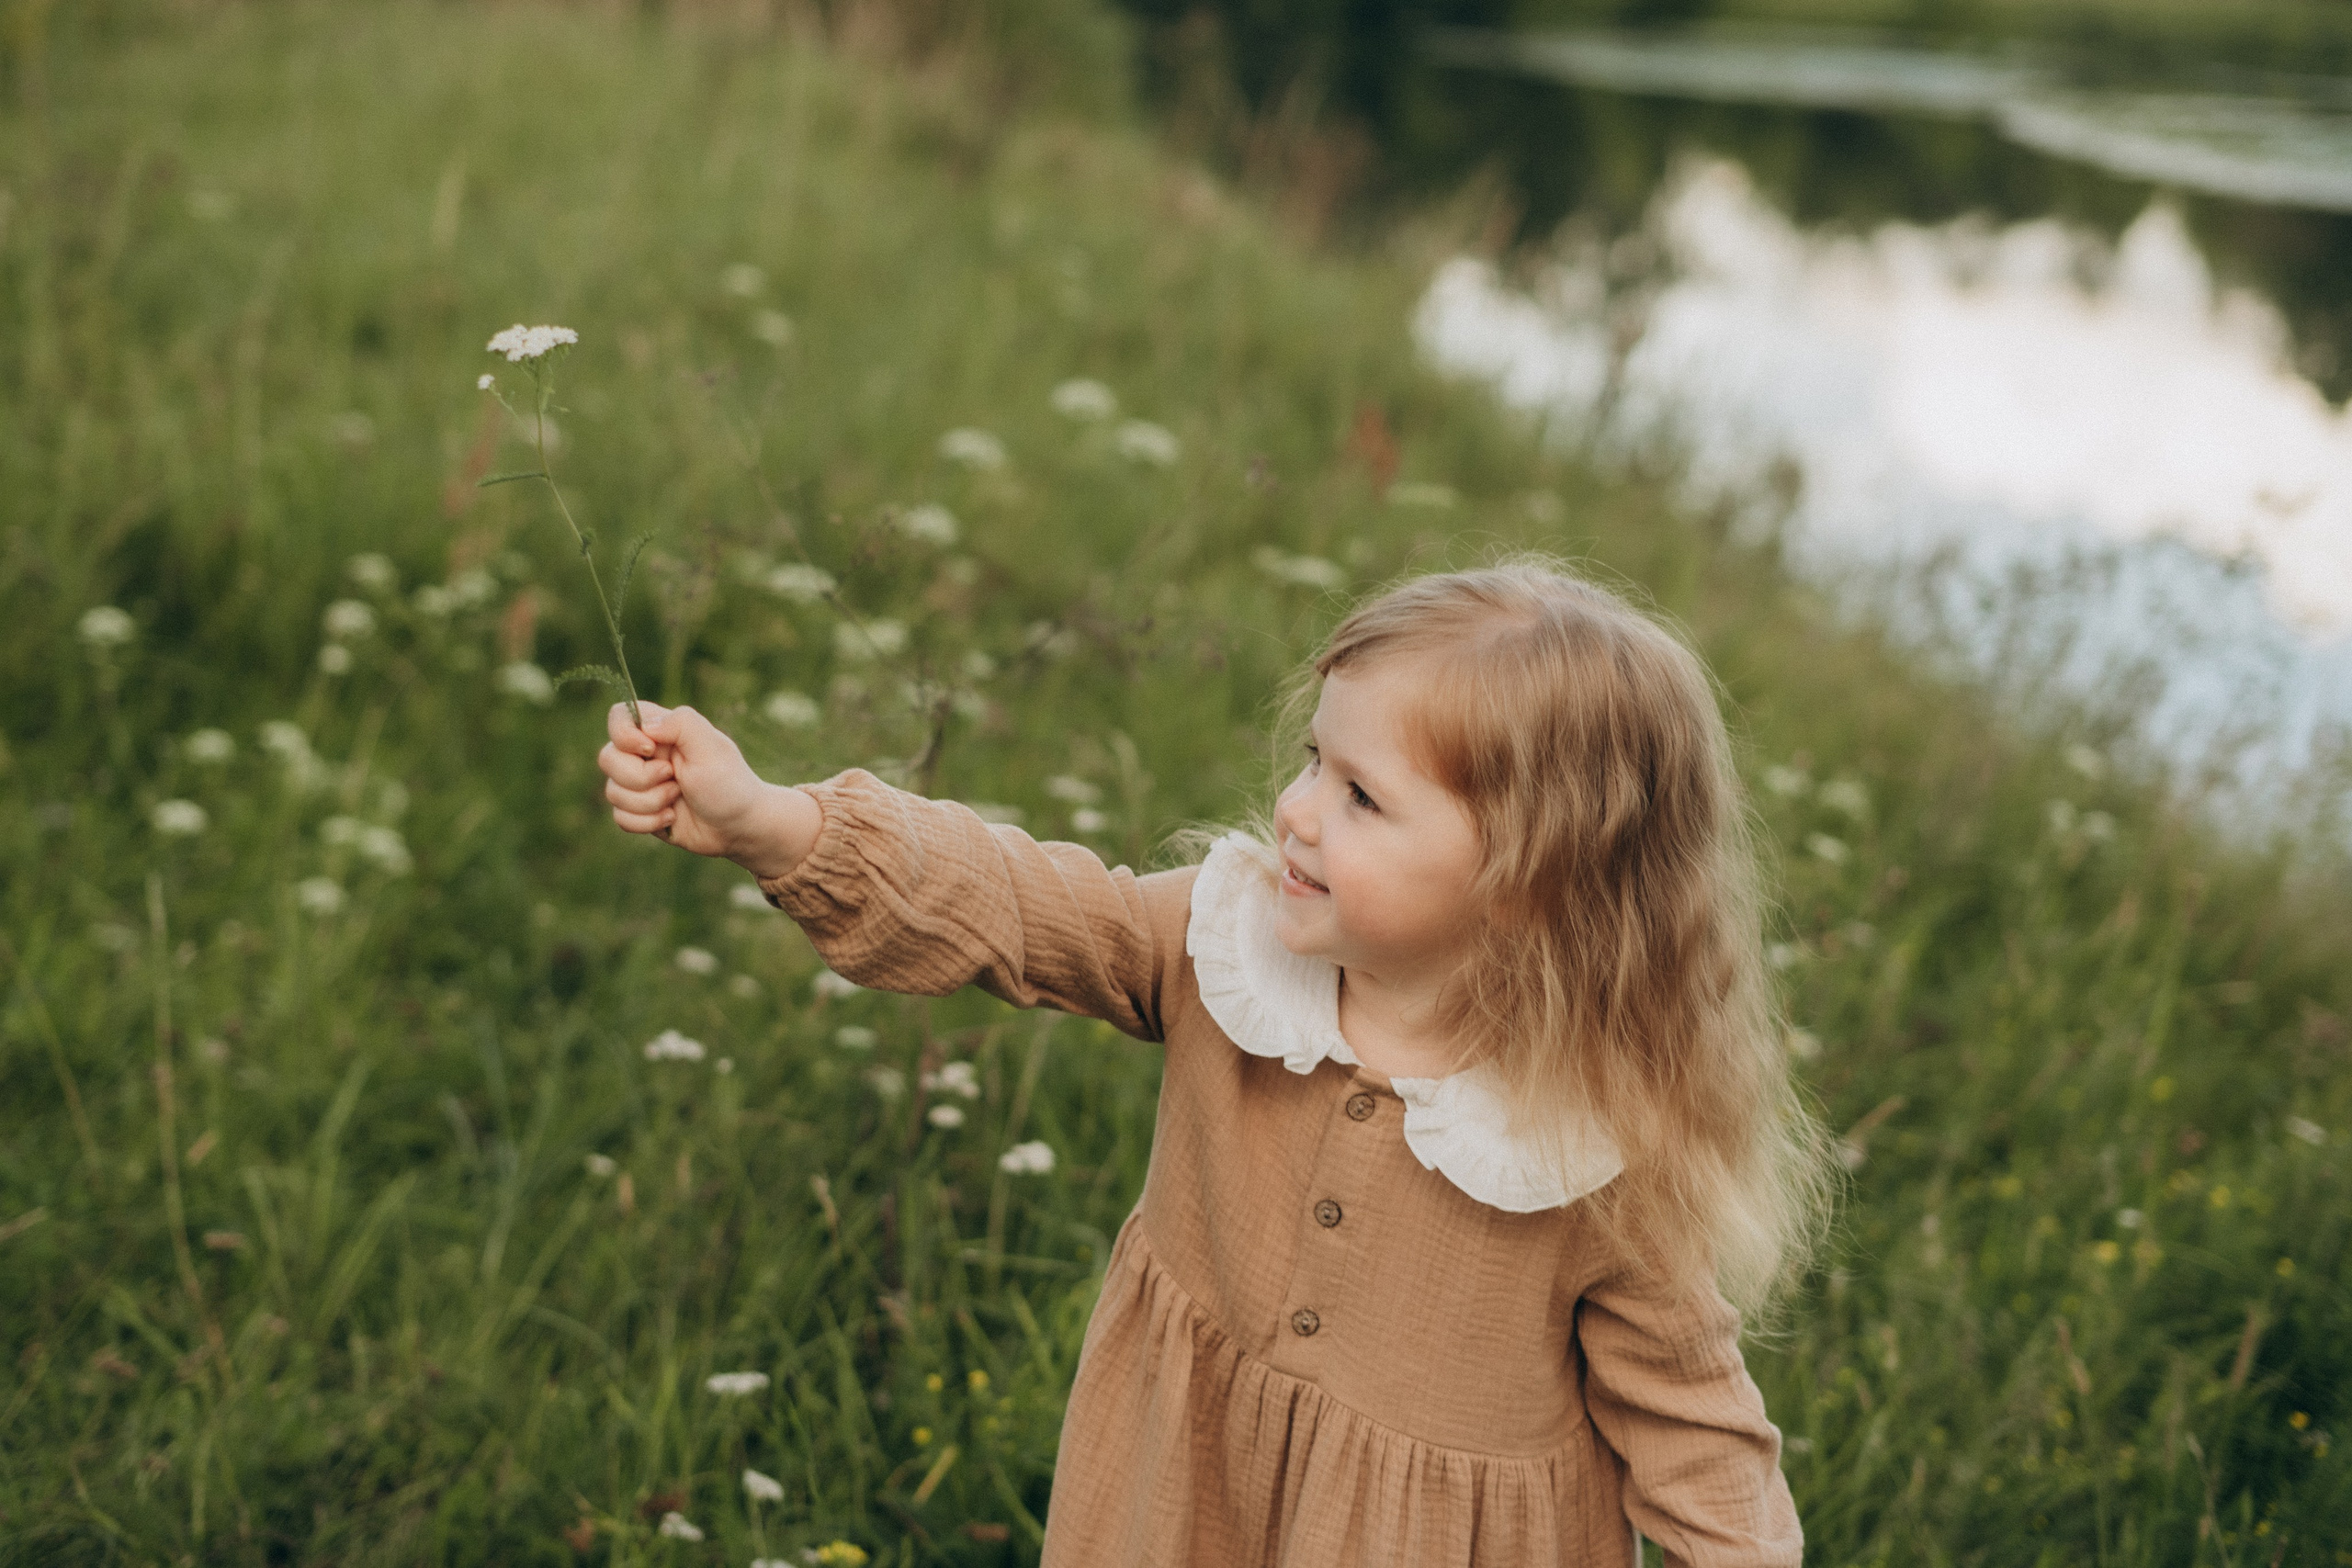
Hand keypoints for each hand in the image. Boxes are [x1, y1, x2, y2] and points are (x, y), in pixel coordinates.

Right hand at [599, 702, 821, 879]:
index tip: (650, 749)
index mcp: (660, 730)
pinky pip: (620, 818)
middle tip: (674, 779)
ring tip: (677, 800)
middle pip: (607, 758)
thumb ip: (680, 723)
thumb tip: (645, 726)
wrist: (740, 827)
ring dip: (649, 802)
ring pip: (613, 793)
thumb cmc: (730, 784)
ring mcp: (640, 784)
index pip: (619, 716)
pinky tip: (672, 819)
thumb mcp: (712, 747)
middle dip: (640, 778)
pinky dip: (647, 823)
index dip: (624, 735)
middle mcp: (645, 755)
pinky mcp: (640, 812)